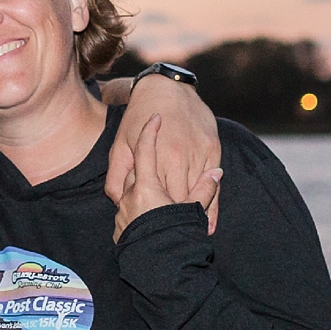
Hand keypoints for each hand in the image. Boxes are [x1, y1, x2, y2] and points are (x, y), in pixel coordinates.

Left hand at [106, 74, 220, 230]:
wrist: (166, 89)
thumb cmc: (137, 119)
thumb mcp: (119, 147)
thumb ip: (117, 176)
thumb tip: (115, 202)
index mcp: (155, 159)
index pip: (158, 197)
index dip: (159, 219)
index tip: (158, 237)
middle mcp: (179, 157)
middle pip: (179, 199)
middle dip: (175, 219)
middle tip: (170, 240)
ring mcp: (199, 152)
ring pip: (200, 193)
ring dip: (195, 217)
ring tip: (190, 237)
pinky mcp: (213, 149)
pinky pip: (215, 182)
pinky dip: (212, 205)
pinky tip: (209, 224)